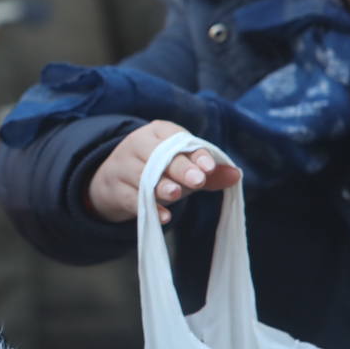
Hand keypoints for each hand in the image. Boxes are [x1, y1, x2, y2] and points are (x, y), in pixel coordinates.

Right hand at [86, 120, 241, 223]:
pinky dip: (148, 207)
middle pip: (159, 155)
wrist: (112, 181)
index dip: (194, 153)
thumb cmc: (157, 171)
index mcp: (158, 132)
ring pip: (143, 176)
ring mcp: (122, 166)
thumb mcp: (181, 167)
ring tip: (176, 194)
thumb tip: (236, 175)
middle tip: (198, 180)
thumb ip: (208, 172)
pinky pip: (131, 198)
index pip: (177, 139)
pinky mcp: (114, 188)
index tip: (208, 167)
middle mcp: (137, 144)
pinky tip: (164, 217)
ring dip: (161, 185)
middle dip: (180, 168)